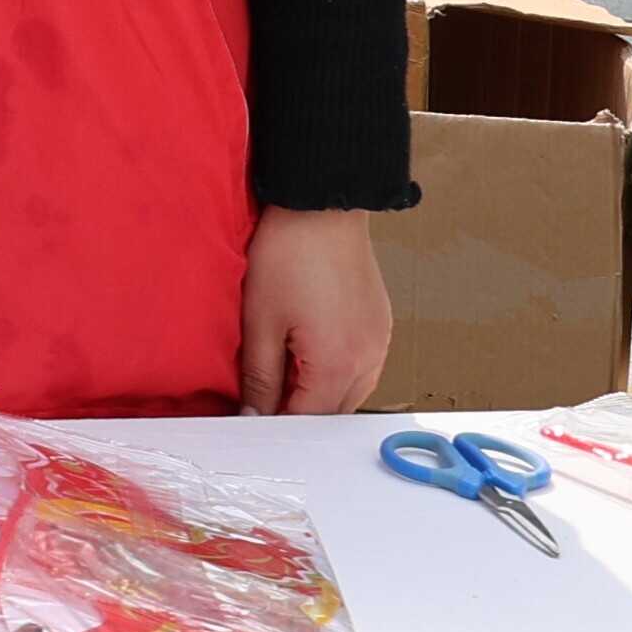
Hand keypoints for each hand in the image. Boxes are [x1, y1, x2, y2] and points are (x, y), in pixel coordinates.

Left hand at [235, 204, 392, 415]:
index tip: (249, 421)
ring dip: (318, 393)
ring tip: (281, 374)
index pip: (307, 420)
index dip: (274, 424)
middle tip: (260, 400)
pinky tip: (308, 356)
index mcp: (338, 366)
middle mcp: (369, 360)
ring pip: (350, 392)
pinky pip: (362, 367)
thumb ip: (259, 376)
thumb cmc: (287, 256)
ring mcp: (381, 342)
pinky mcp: (381, 326)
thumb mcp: (260, 321)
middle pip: (333, 412)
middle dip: (298, 412)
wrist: (321, 207)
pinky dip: (336, 372)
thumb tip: (253, 414)